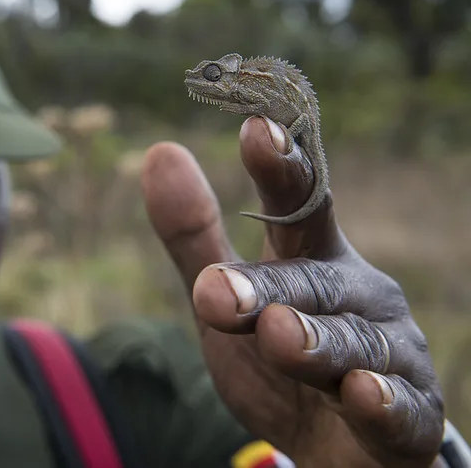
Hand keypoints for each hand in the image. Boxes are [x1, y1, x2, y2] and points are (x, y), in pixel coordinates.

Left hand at [140, 116, 444, 466]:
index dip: (281, 168)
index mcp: (312, 257)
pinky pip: (397, 409)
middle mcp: (356, 295)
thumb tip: (159, 151)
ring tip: (279, 334)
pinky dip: (382, 402)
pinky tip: (363, 394)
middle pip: (312, 281)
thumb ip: (195, 233)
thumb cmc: (279, 352)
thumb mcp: (229, 292)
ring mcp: (387, 354)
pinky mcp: (405, 415)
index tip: (255, 129)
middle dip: (268, 285)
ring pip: (353, 342)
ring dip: (317, 339)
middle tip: (217, 288)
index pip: (301, 204)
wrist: (337, 441)